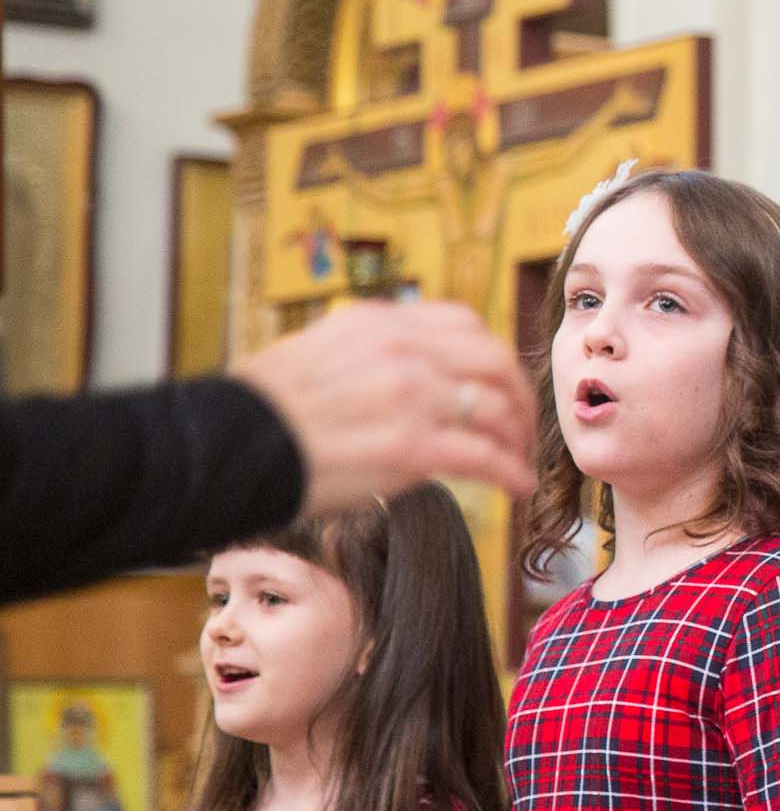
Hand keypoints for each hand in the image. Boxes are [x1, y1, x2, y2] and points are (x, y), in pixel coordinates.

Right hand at [235, 300, 537, 512]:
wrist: (225, 447)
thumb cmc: (257, 413)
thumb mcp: (315, 353)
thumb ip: (366, 355)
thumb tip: (405, 376)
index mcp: (379, 322)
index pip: (464, 325)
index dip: (494, 356)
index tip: (502, 383)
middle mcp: (403, 350)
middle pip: (494, 363)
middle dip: (519, 397)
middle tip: (523, 428)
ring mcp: (411, 397)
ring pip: (497, 410)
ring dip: (518, 439)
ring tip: (519, 462)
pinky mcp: (412, 449)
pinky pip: (485, 458)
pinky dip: (511, 473)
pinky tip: (517, 488)